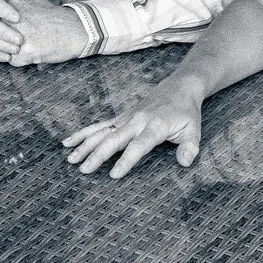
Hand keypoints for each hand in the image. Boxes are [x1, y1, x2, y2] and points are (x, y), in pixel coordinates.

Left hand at [4, 0, 90, 66]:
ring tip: (25, 45)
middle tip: (17, 38)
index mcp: (12, 6)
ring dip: (9, 49)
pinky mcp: (25, 52)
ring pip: (0, 48)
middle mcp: (12, 20)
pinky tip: (32, 52)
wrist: (75, 29)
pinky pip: (12, 60)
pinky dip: (20, 60)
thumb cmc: (52, 15)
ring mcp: (17, 36)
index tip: (0, 26)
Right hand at [63, 87, 204, 177]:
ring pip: (102, 131)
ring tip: (70, 159)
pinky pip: (99, 126)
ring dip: (85, 144)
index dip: (126, 160)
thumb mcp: (194, 130)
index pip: (138, 146)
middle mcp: (136, 121)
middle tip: (84, 170)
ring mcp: (126, 118)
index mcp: (154, 127)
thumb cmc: (186, 112)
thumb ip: (190, 148)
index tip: (113, 175)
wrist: (179, 87)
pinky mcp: (120, 117)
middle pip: (114, 139)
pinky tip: (68, 142)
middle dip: (97, 155)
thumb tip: (185, 163)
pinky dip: (83, 133)